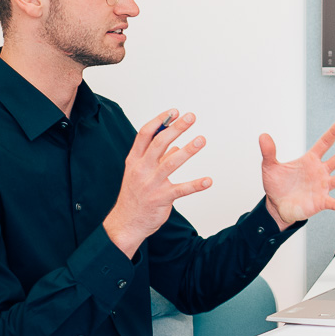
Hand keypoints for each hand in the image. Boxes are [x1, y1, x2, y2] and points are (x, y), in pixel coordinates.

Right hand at [104, 109, 211, 257]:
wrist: (126, 223)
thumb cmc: (135, 196)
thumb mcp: (140, 173)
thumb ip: (158, 159)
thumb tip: (174, 146)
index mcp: (135, 160)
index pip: (145, 134)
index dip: (160, 121)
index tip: (174, 111)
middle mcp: (141, 169)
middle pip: (159, 143)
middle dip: (176, 128)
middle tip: (191, 117)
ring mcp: (151, 184)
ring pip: (170, 163)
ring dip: (187, 150)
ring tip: (201, 139)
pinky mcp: (161, 199)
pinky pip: (181, 190)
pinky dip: (195, 185)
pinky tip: (208, 181)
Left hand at [259, 120, 334, 227]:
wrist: (277, 206)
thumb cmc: (277, 186)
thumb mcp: (270, 167)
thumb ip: (269, 152)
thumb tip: (263, 136)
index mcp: (310, 161)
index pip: (323, 144)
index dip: (332, 134)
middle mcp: (320, 172)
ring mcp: (322, 186)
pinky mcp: (321, 201)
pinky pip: (334, 203)